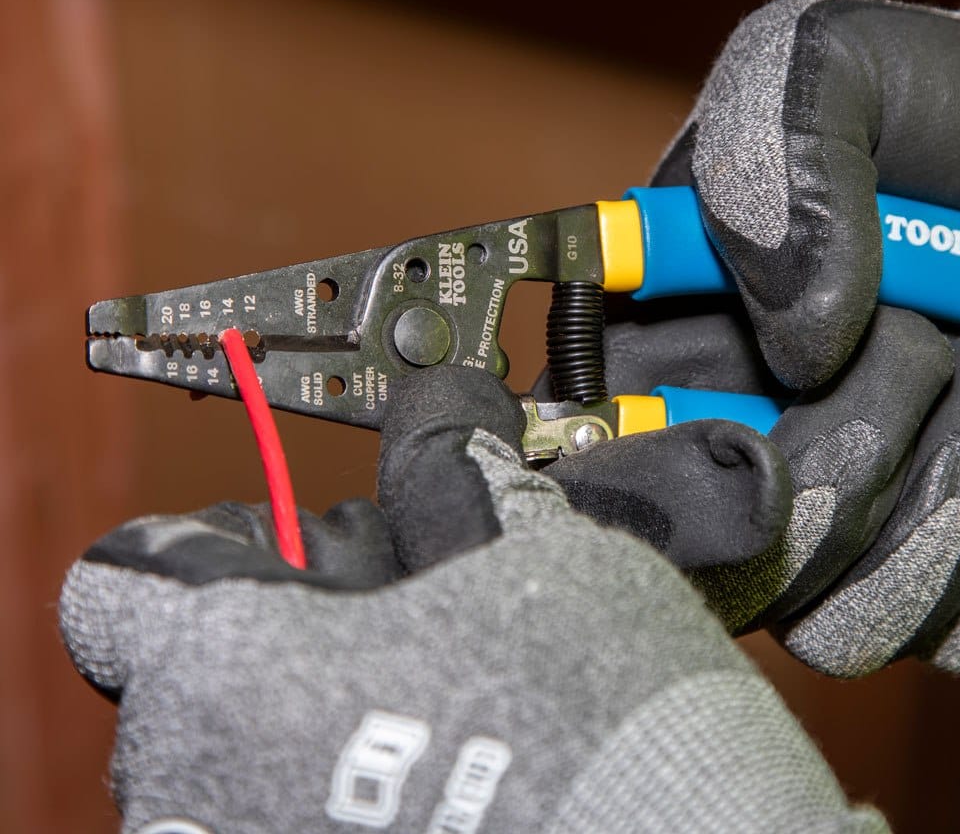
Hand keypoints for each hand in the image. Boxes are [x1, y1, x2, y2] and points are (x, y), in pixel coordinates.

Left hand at [60, 368, 883, 833]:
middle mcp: (197, 789)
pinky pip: (271, 816)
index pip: (122, 586)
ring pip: (227, 758)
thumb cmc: (592, 719)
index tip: (267, 542)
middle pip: (184, 674)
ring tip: (418, 694)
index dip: (201, 548)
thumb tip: (449, 412)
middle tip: (383, 616)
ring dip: (303, 712)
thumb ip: (453, 474)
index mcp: (229, 672)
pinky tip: (427, 763)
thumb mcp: (522, 554)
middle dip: (276, 630)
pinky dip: (326, 781)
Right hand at [546, 0, 959, 676]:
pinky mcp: (916, 579)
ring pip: (847, 604)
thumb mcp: (832, 67)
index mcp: (663, 341)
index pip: (586, 453)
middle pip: (732, 552)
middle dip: (853, 443)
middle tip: (924, 332)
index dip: (631, 463)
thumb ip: (771, 153)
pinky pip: (942, 622)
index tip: (736, 423)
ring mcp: (820, 523)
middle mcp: (727, 443)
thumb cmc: (941, 124)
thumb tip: (794, 336)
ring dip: (953, 470)